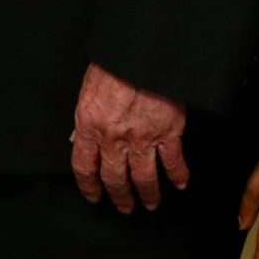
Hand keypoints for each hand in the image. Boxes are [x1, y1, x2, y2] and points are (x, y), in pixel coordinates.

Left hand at [69, 63, 188, 213]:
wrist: (141, 51)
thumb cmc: (113, 62)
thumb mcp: (88, 88)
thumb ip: (85, 118)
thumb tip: (78, 138)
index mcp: (90, 125)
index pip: (84, 166)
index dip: (89, 186)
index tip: (94, 196)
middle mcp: (114, 138)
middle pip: (114, 178)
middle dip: (120, 196)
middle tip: (125, 207)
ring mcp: (142, 138)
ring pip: (144, 178)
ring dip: (148, 194)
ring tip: (150, 203)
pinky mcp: (168, 132)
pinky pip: (173, 162)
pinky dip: (178, 176)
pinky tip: (180, 183)